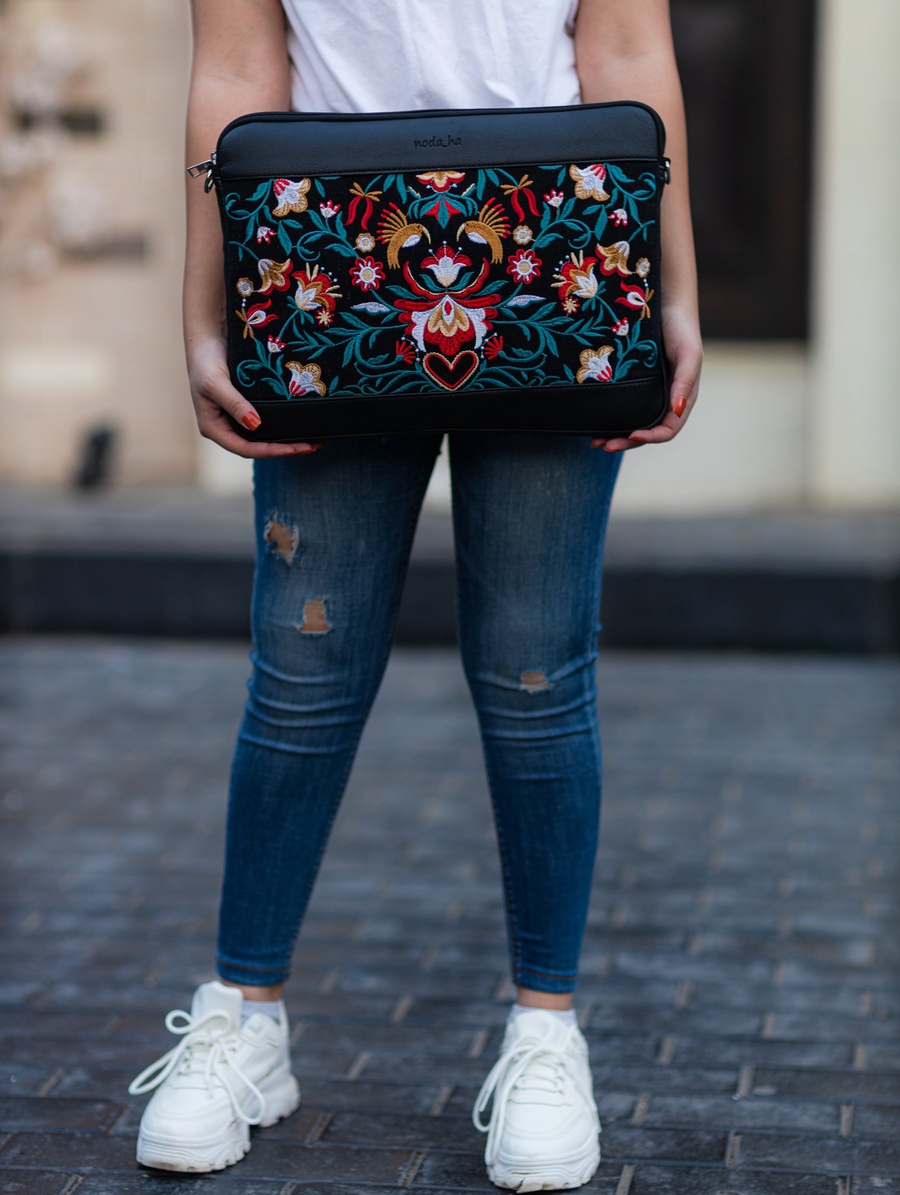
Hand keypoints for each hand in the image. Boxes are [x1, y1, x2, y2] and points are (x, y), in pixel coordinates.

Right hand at [187, 334, 322, 458]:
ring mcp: (236, 418)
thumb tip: (255, 425)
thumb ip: (234, 404)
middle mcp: (225, 427)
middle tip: (312, 447)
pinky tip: (301, 426)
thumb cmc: (205, 359)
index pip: (244, 449)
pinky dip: (284, 427)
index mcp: (213, 428)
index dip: (269, 452)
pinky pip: (267, 423)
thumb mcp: (215, 382)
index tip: (293, 449)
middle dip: (284, 449)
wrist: (207, 336)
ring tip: (313, 442)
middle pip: (257, 447)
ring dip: (288, 441)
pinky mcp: (246, 407)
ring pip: (264, 438)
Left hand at [591, 302, 702, 452]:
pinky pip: (621, 407)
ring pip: (631, 423)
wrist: (665, 305)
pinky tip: (593, 421)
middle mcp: (664, 401)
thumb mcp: (689, 355)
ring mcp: (647, 394)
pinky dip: (609, 418)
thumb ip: (684, 382)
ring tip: (594, 442)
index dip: (650, 438)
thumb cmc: (682, 331)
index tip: (632, 436)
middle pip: (645, 432)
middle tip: (602, 446)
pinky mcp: (632, 385)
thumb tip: (678, 411)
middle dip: (625, 442)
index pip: (666, 430)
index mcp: (680, 400)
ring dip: (614, 435)